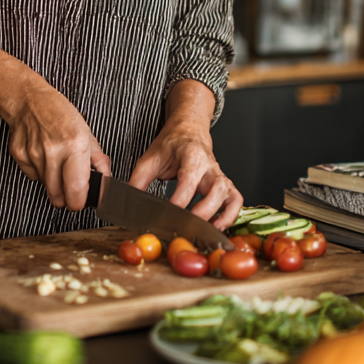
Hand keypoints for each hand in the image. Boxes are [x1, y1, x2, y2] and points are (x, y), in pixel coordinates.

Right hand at [0, 17, 109, 210]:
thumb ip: (98, 159)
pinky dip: (40, 173)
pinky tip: (44, 156)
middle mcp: (54, 152)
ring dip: (54, 183)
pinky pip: (33, 177)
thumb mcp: (86, 132)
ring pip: (46, 188)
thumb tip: (106, 180)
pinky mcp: (20, 156)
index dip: (81, 201)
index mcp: (75, 145)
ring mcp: (34, 155)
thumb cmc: (60, 113)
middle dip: (67, 197)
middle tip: (72, 186)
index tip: (83, 199)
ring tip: (58, 164)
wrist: (28, 99)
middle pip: (59, 198)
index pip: (77, 192)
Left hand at [128, 83, 242, 229]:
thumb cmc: (171, 145)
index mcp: (191, 155)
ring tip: (205, 232)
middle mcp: (210, 166)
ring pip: (229, 195)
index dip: (179, 201)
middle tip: (186, 228)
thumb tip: (128, 203)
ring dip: (220, 216)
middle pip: (215, 190)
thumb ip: (139, 180)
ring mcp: (219, 175)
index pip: (188, 180)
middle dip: (202, 212)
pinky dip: (231, 215)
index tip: (167, 215)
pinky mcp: (224, 184)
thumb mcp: (150, 158)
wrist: (189, 131)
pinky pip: (236, 200)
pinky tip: (218, 226)